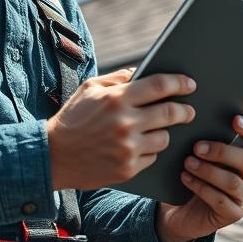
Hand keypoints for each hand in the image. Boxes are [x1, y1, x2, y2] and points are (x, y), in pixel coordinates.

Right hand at [46, 67, 196, 190]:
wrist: (52, 156)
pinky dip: (149, 151)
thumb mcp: (90, 89)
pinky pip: (152, 157)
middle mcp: (125, 123)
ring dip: (164, 132)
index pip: (160, 86)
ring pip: (164, 138)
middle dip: (185, 111)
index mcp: (117, 98)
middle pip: (170, 113)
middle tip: (189, 111)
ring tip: (156, 130)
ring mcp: (128, 148)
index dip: (180, 83)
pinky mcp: (128, 169)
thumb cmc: (72, 118)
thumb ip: (119, 78)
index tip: (190, 84)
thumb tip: (143, 72)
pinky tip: (139, 147)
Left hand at [155, 113, 242, 241]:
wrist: (182, 210)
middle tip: (197, 147)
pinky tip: (186, 178)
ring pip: (232, 181)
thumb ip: (208, 143)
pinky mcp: (235, 214)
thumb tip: (199, 123)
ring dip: (207, 170)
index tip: (234, 119)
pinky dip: (201, 187)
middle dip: (221, 151)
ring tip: (188, 162)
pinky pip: (220, 200)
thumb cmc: (195, 175)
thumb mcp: (203, 157)